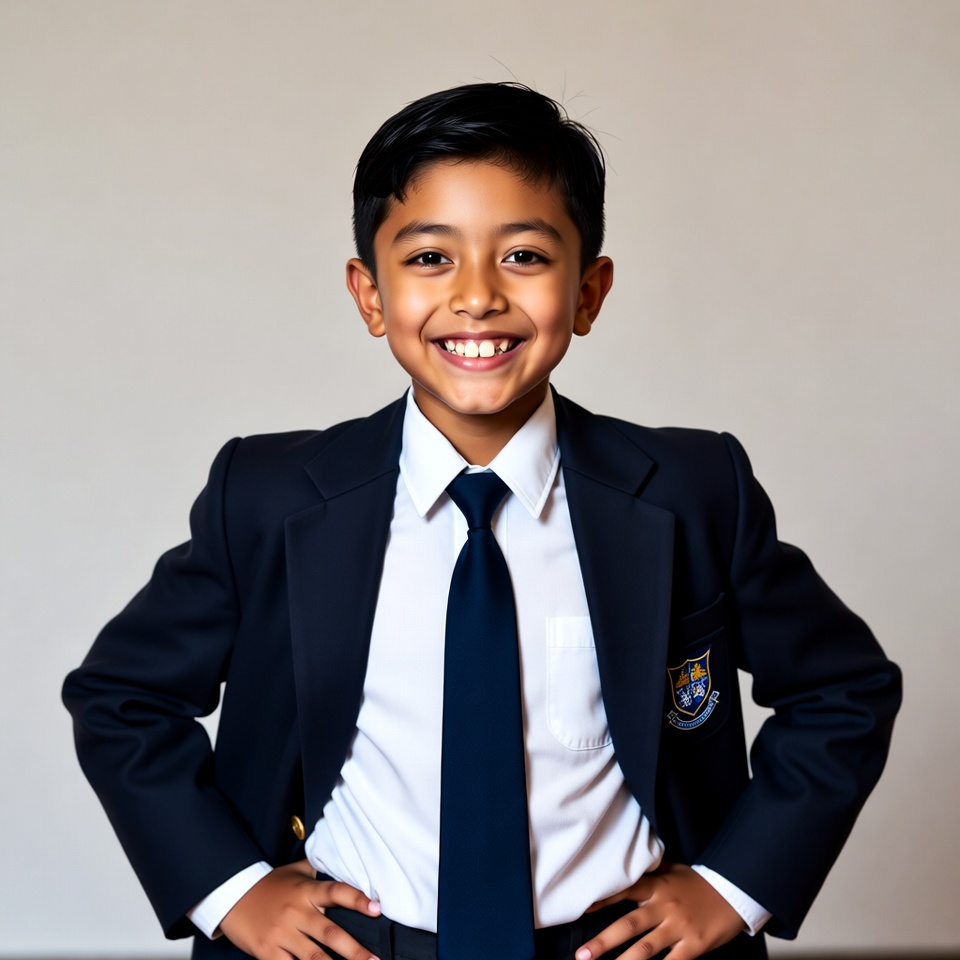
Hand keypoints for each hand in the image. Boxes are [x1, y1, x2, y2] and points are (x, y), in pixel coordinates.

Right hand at [219, 860, 381, 959]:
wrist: (231, 895)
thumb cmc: (267, 884)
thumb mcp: (294, 871)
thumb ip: (317, 869)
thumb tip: (340, 861)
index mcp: (306, 891)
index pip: (336, 892)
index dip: (357, 900)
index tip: (376, 908)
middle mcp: (297, 912)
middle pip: (330, 933)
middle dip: (355, 951)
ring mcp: (282, 934)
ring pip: (313, 957)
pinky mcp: (267, 952)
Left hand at [575, 863, 745, 959]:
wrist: (734, 891)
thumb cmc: (699, 882)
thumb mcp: (673, 870)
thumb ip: (650, 873)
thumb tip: (626, 868)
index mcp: (657, 886)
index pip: (624, 891)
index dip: (603, 899)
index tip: (582, 908)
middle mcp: (664, 907)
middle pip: (629, 925)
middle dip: (604, 942)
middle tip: (582, 954)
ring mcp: (679, 928)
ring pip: (646, 949)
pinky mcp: (694, 945)